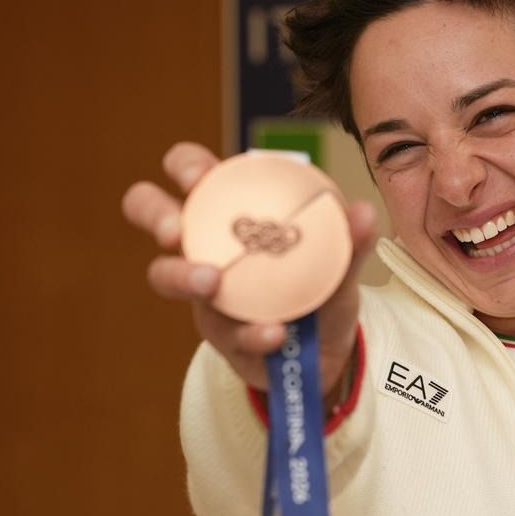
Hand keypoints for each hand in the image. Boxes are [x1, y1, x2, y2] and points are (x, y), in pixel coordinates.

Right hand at [121, 142, 377, 394]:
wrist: (330, 350)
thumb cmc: (324, 284)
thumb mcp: (343, 260)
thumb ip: (352, 238)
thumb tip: (363, 212)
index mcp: (234, 208)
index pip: (193, 171)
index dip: (185, 165)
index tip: (199, 177)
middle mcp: (208, 242)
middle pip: (151, 211)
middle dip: (156, 214)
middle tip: (177, 229)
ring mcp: (204, 289)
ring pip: (164, 275)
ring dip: (183, 275)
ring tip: (212, 281)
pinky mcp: (218, 334)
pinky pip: (224, 332)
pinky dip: (250, 332)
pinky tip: (274, 333)